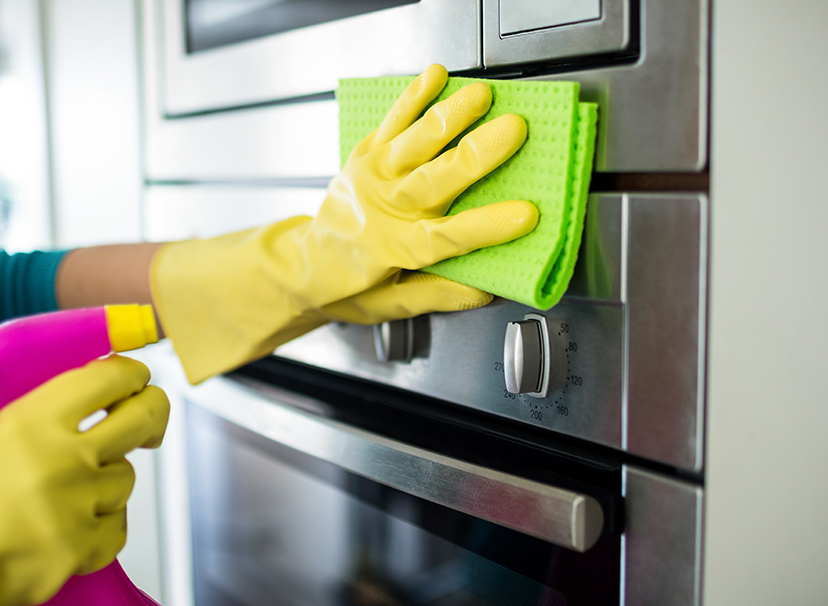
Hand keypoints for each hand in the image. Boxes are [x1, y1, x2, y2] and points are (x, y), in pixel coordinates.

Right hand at [0, 355, 169, 605]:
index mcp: (34, 420)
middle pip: (144, 417)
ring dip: (105, 480)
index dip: (132, 373)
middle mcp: (64, 459)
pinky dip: (101, 524)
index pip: (110, 377)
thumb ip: (23, 404)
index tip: (136, 376)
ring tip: (63, 493)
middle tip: (148, 414)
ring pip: (126, 477)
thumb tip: (75, 383)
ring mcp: (78, 505)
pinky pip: (118, 525)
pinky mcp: (84, 548)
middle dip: (152, 411)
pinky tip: (68, 525)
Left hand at [151, 64, 537, 382]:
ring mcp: (373, 176)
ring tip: (480, 95)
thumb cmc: (348, 287)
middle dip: (478, 152)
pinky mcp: (365, 155)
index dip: (487, 226)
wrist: (302, 264)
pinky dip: (413, 96)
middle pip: (435, 177)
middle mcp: (385, 207)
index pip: (448, 237)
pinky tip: (435, 76)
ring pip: (415, 141)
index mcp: (396, 249)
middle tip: (513, 130)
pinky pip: (391, 121)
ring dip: (450, 115)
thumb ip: (440, 296)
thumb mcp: (391, 308)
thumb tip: (486, 291)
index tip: (525, 214)